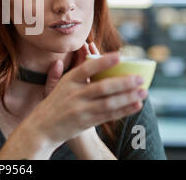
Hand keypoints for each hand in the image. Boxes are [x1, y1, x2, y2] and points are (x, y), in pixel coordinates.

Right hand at [28, 49, 146, 151]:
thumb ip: (61, 72)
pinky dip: (124, 110)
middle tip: (140, 78)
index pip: (87, 68)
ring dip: (128, 97)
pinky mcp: (85, 122)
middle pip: (102, 87)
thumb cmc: (53, 104)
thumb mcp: (54, 86)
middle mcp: (74, 94)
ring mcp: (80, 109)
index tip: (119, 56)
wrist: (42, 128)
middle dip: (123, 82)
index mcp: (68, 81)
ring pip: (108, 102)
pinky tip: (136, 105)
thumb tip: (61, 59)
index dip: (103, 61)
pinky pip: (108, 115)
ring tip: (143, 92)